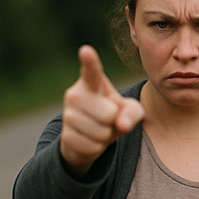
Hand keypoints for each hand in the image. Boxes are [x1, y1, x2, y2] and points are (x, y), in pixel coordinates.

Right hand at [59, 45, 143, 176]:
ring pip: (100, 132)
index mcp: (92, 83)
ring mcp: (67, 115)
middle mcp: (75, 94)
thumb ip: (133, 113)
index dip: (89, 62)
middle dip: (113, 121)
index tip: (86, 51)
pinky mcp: (65, 136)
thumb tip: (122, 125)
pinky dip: (97, 148)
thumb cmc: (113, 115)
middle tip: (106, 119)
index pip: (91, 71)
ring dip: (105, 136)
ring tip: (98, 128)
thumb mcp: (130, 110)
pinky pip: (92, 146)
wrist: (90, 137)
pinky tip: (90, 140)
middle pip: (108, 113)